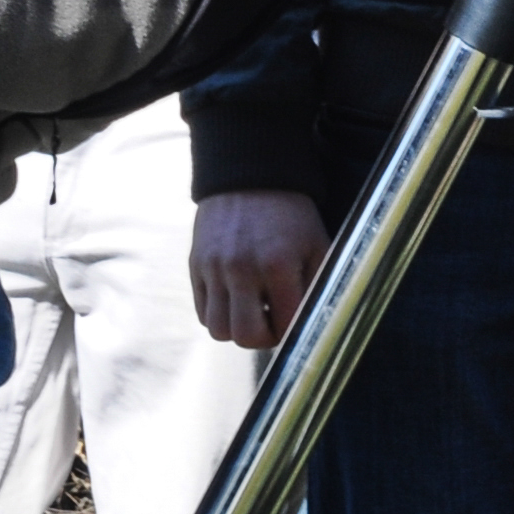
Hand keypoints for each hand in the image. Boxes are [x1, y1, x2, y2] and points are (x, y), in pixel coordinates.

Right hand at [191, 190, 330, 349]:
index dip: (292, 332)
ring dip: (237, 329)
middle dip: (263, 338)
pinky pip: (202, 312)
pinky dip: (218, 315)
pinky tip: (235, 300)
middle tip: (272, 322)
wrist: (249, 175)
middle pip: (245, 337)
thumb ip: (317, 285)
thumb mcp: (317, 244)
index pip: (283, 326)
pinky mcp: (195, 265)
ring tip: (252, 311)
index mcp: (277, 264)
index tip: (294, 322)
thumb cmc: (291, 215)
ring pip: (218, 330)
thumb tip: (315, 325)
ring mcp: (214, 267)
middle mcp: (241, 268)